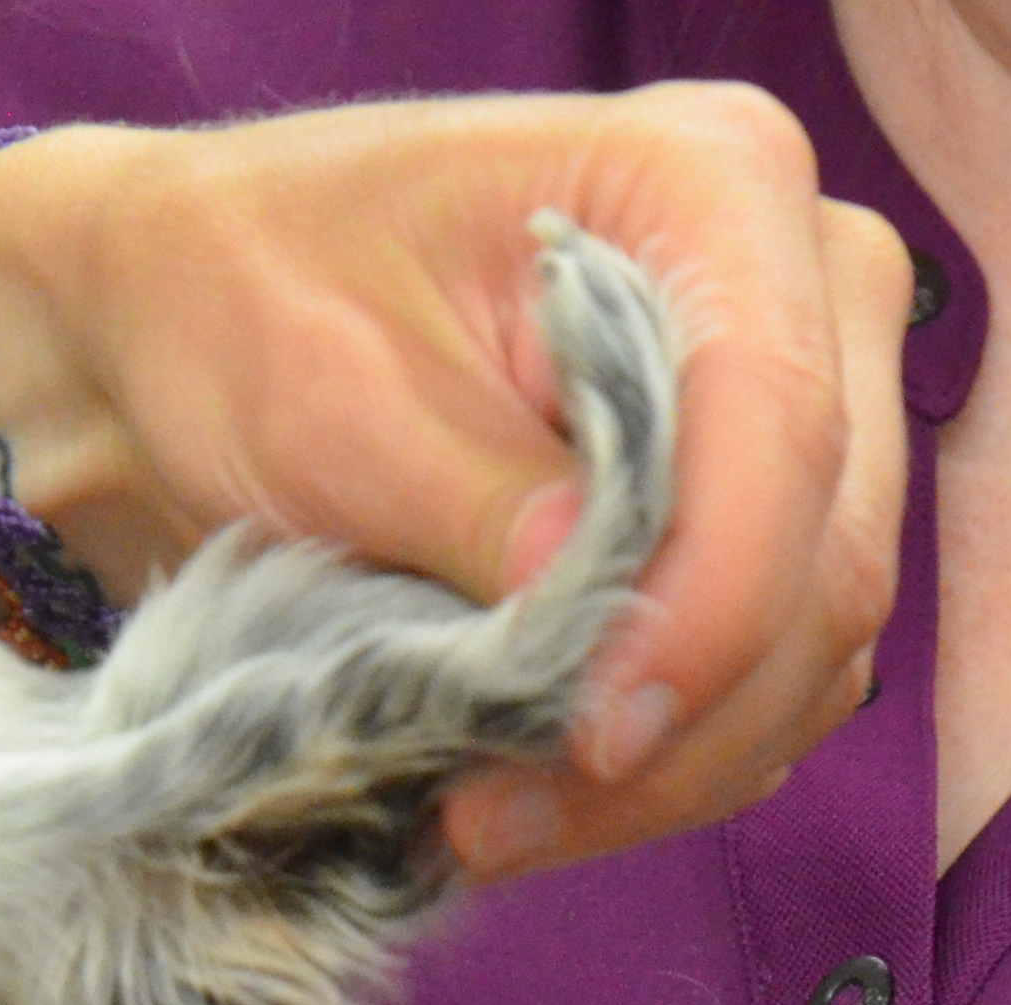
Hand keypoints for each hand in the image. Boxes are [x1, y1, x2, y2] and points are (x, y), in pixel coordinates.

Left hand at [0, 93, 912, 874]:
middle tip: (500, 815)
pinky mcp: (760, 531)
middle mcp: (798, 286)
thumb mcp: (334, 393)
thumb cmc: (245, 301)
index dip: (710, 607)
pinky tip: (529, 790)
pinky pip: (767, 690)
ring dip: (665, 770)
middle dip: (678, 720)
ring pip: (810, 652)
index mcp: (710, 183)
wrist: (186, 326)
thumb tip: (602, 632)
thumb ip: (484, 508)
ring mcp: (799, 415)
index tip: (593, 737)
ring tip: (488, 814)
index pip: (781, 423)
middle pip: (824, 556)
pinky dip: (662, 767)